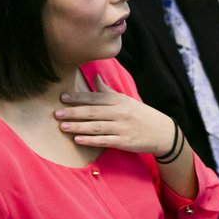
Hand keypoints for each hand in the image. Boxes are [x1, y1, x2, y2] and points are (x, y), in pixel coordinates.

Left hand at [55, 74, 174, 154]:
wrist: (161, 132)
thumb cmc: (141, 115)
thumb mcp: (126, 100)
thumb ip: (108, 90)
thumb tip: (95, 76)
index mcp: (119, 101)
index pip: (96, 97)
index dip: (79, 97)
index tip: (63, 97)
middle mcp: (120, 113)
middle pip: (93, 112)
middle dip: (74, 112)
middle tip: (56, 113)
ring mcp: (122, 127)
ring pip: (96, 126)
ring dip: (78, 126)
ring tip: (63, 126)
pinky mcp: (124, 142)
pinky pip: (104, 140)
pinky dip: (90, 140)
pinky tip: (78, 140)